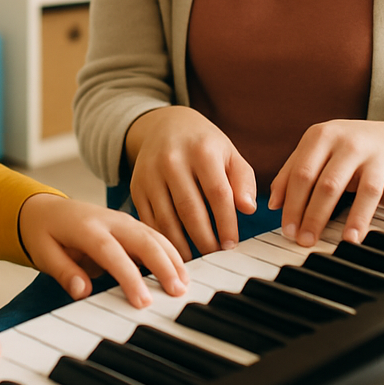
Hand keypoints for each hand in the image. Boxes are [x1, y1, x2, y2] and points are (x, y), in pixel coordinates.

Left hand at [17, 194, 187, 306]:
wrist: (43, 208)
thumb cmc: (44, 233)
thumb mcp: (43, 253)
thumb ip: (64, 272)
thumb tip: (82, 291)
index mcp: (85, 227)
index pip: (111, 252)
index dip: (129, 277)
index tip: (143, 301)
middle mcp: (108, 220)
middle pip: (141, 238)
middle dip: (162, 264)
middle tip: (177, 292)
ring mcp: (121, 219)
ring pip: (153, 234)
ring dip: (171, 257)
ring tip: (185, 283)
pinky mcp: (129, 224)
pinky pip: (153, 234)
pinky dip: (170, 250)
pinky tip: (181, 269)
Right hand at [125, 106, 256, 258]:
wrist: (163, 126)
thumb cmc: (203, 145)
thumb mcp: (229, 153)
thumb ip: (243, 180)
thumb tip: (248, 208)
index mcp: (201, 150)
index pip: (217, 193)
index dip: (226, 223)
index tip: (232, 245)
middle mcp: (172, 159)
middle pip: (190, 209)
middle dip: (205, 239)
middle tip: (216, 257)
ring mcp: (150, 173)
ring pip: (167, 218)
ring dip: (183, 245)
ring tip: (197, 258)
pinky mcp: (136, 186)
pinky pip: (149, 219)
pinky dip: (162, 238)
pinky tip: (175, 250)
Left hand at [269, 120, 383, 245]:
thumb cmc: (342, 147)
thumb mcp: (314, 150)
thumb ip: (290, 172)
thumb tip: (273, 204)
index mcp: (321, 137)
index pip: (302, 173)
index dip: (293, 203)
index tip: (286, 229)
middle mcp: (348, 144)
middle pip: (328, 184)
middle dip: (315, 215)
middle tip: (306, 241)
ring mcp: (375, 156)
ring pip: (366, 189)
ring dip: (357, 217)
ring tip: (349, 241)